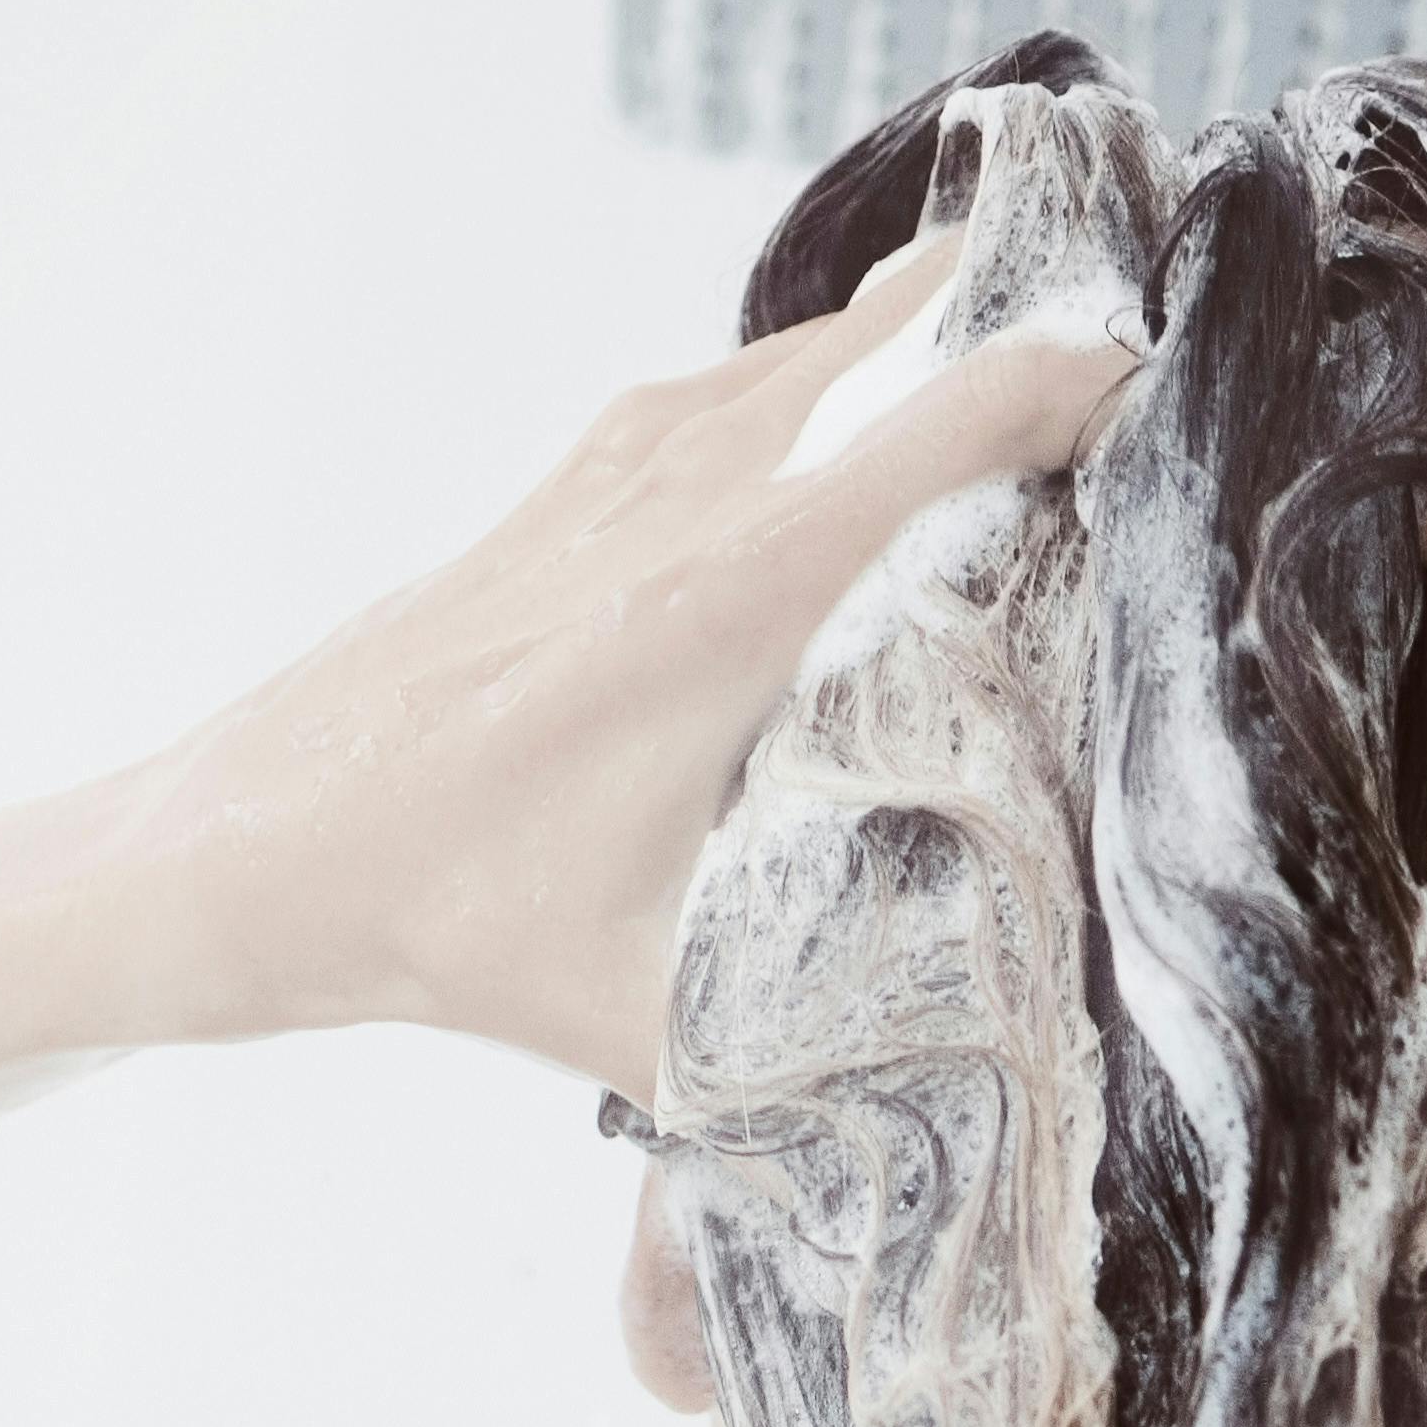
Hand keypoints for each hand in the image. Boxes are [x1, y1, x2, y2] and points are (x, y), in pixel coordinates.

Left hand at [138, 238, 1133, 1080]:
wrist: (249, 849)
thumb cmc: (439, 917)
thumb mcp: (644, 1015)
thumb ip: (805, 1065)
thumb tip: (962, 1121)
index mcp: (729, 592)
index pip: (948, 426)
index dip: (1076, 378)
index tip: (1177, 370)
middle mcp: (682, 494)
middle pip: (894, 333)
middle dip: (1018, 306)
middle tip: (1142, 312)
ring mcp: (620, 469)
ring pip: (815, 347)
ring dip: (927, 333)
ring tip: (1042, 345)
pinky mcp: (574, 485)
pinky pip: (740, 386)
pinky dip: (830, 377)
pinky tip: (874, 427)